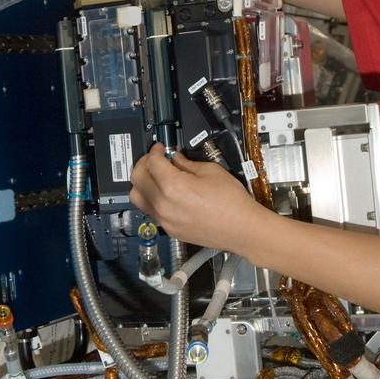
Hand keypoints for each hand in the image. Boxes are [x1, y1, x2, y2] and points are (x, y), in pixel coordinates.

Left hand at [129, 144, 271, 251]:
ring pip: (137, 197)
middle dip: (143, 164)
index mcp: (173, 186)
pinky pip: (149, 211)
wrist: (242, 229)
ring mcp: (164, 220)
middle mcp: (163, 205)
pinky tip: (163, 193)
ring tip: (155, 176)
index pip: (151, 162)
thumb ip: (187, 164)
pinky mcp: (169, 230)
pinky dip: (150, 199)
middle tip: (155, 158)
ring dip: (142, 183)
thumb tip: (175, 159)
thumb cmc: (232, 202)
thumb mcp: (211, 171)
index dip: (154, 151)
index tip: (159, 148)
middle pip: (137, 179)